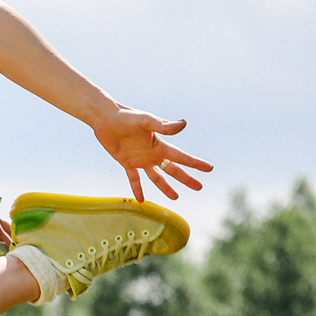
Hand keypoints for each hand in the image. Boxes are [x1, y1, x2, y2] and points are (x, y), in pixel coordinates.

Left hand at [93, 108, 210, 200]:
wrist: (106, 118)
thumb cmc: (127, 116)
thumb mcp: (146, 121)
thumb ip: (164, 125)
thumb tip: (184, 124)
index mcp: (159, 144)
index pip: (181, 157)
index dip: (195, 163)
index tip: (209, 168)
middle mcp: (152, 153)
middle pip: (172, 169)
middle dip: (186, 178)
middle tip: (199, 187)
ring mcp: (140, 159)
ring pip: (156, 177)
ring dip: (165, 187)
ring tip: (176, 197)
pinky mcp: (126, 162)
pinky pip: (134, 178)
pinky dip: (137, 188)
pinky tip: (141, 200)